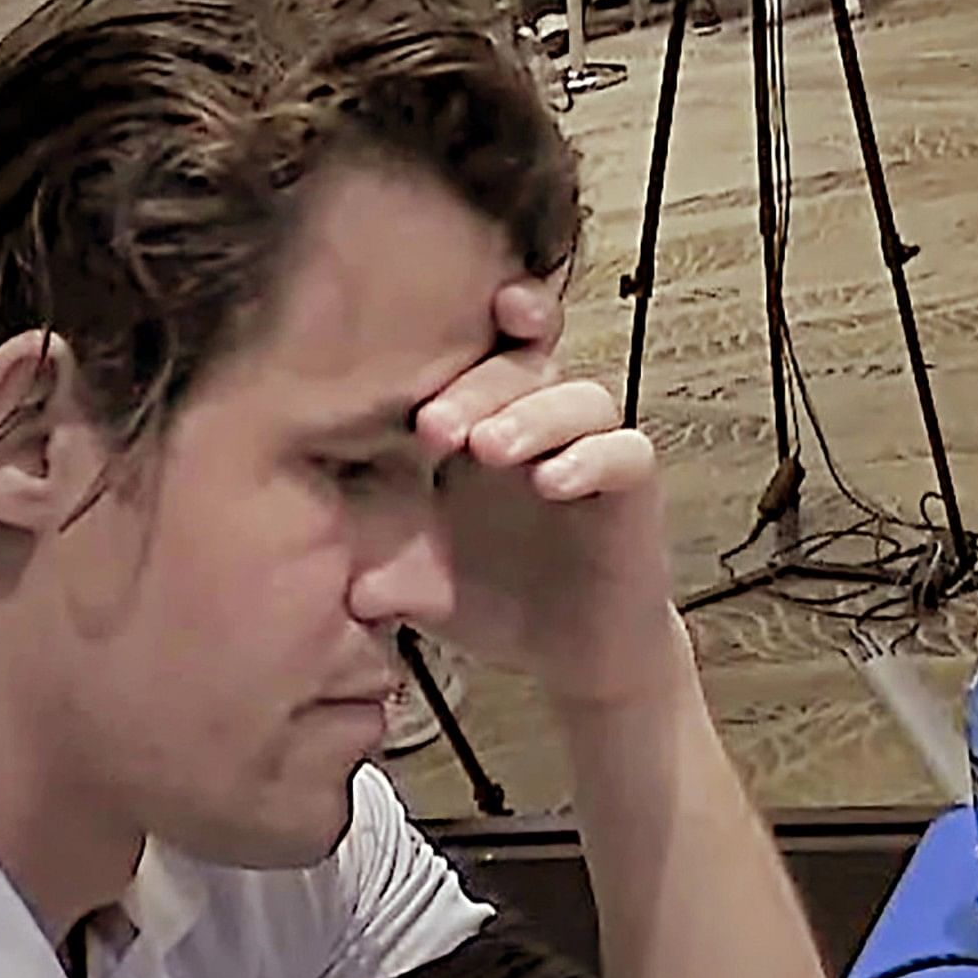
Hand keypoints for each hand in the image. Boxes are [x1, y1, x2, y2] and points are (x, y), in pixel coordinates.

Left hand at [412, 278, 676, 707]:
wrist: (569, 655)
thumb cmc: (494, 601)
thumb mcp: (423, 586)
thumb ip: (383, 575)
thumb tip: (345, 591)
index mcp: (481, 427)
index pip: (481, 355)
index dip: (470, 326)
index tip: (422, 322)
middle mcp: (540, 427)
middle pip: (526, 365)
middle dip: (479, 386)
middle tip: (435, 429)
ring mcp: (591, 453)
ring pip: (582, 398)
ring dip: (533, 415)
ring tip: (490, 450)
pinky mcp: (633, 490)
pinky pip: (626, 453)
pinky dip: (591, 457)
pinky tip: (552, 481)